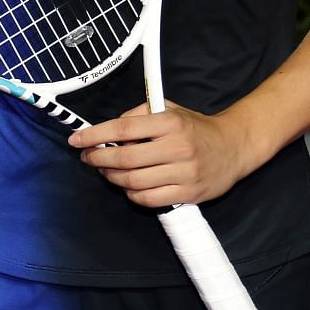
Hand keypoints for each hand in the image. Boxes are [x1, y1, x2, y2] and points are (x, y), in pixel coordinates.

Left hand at [69, 102, 259, 207]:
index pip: (123, 129)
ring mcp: (184, 173)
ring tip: (106, 171)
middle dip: (98, 159)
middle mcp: (177, 148)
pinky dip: (131, 194)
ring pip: (134, 182)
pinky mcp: (188, 193)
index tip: (76, 140)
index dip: (94, 135)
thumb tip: (109, 129)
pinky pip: (148, 199)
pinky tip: (128, 185)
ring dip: (112, 178)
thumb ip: (140, 113)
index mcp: (170, 123)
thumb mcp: (170, 109)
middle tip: (89, 158)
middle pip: (125, 159)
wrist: (234, 147)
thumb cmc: (196, 128)